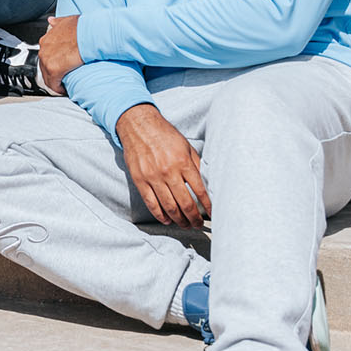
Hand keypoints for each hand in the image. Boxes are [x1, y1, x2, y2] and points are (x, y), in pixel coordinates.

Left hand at [38, 15, 81, 93]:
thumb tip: (51, 20)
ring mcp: (47, 60)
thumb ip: (57, 22)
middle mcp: (44, 50)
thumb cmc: (82, 28)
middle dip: (52, 73)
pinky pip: (53, 84)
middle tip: (62, 78)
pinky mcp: (53, 70)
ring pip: (47, 77)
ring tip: (64, 86)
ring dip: (55, 82)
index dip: (53, 62)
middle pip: (45, 67)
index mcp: (46, 40)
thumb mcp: (67, 21)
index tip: (60, 66)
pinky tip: (65, 90)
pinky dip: (59, 88)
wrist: (89, 34)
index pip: (46, 55)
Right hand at [115, 104, 210, 228]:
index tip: (211, 215)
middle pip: (185, 203)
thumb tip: (207, 184)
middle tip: (198, 225)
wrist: (138, 126)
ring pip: (169, 207)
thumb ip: (196, 165)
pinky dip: (160, 215)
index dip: (208, 206)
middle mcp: (169, 171)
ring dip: (179, 220)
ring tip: (185, 225)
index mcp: (183, 162)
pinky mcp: (140, 180)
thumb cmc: (165, 135)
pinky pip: (151, 203)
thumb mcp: (186, 146)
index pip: (200, 190)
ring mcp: (153, 177)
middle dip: (194, 218)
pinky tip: (167, 220)